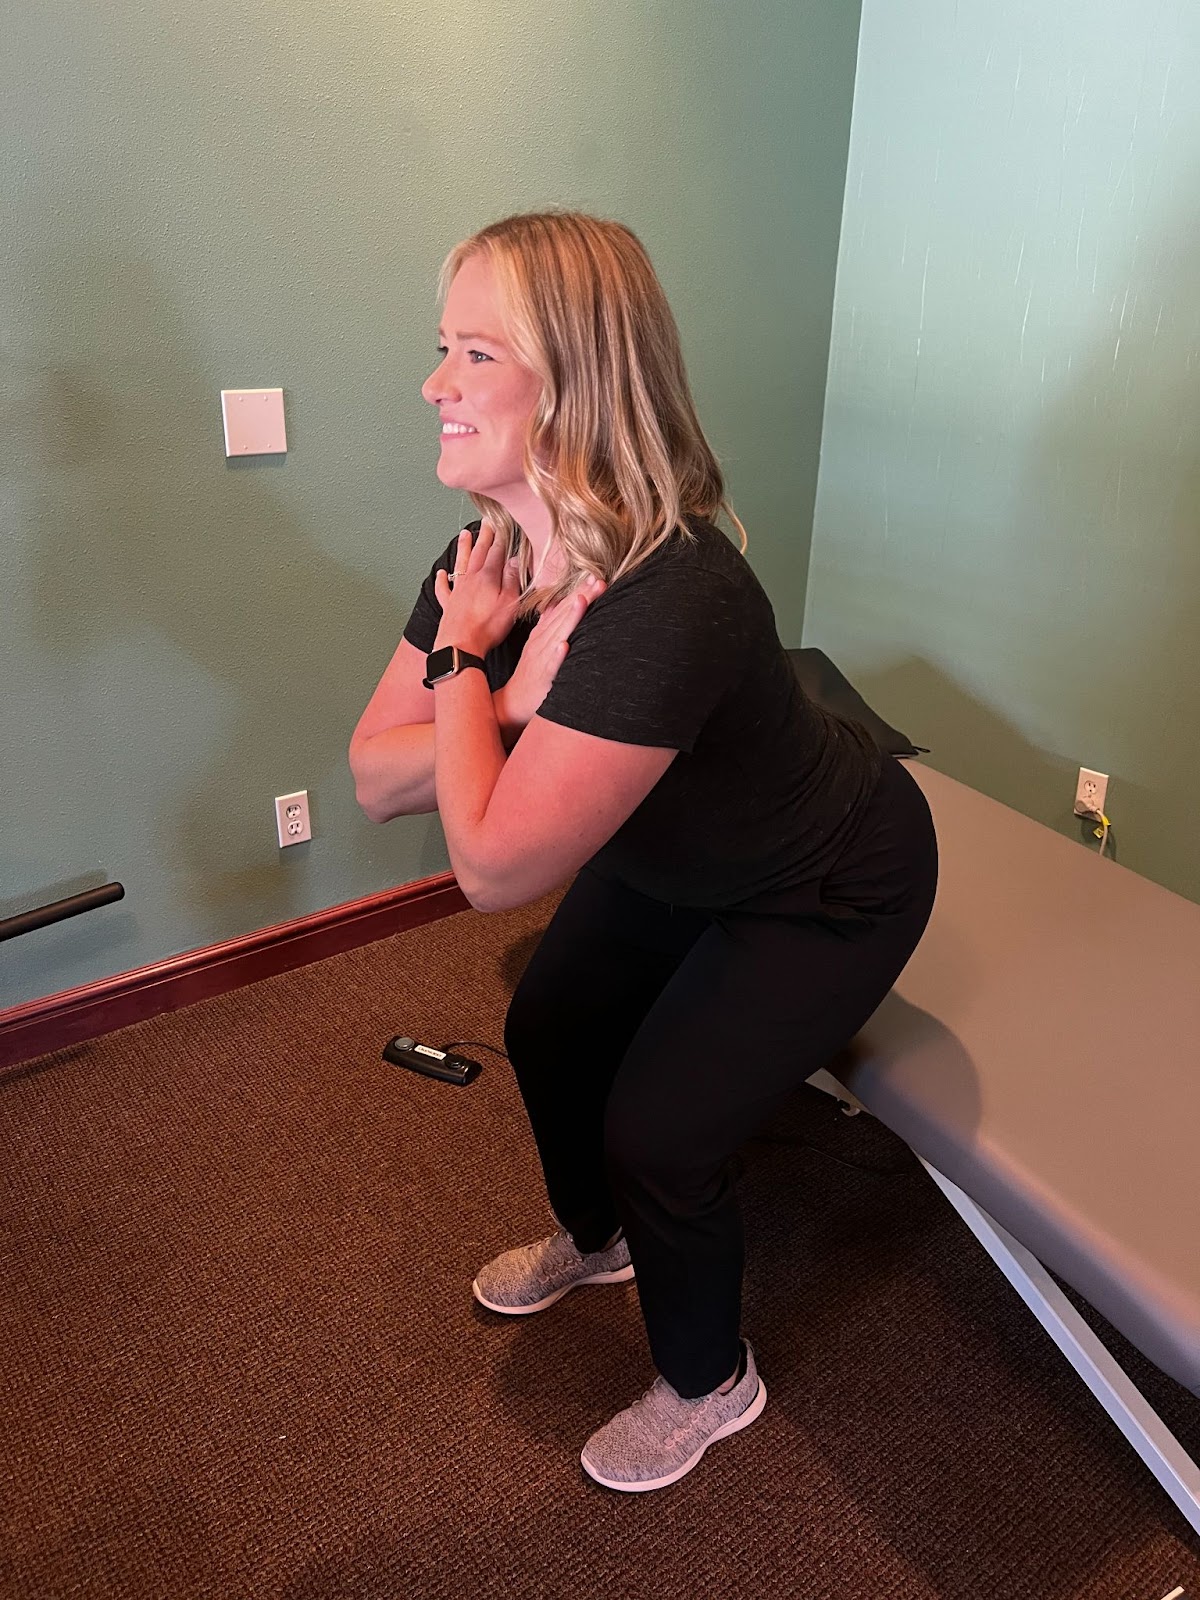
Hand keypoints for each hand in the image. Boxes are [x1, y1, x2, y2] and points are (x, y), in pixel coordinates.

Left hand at [433, 523, 521, 655]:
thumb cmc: (486, 628)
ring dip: (463, 549)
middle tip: (486, 523)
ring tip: (464, 535)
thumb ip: (512, 581)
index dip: (501, 539)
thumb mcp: (510, 604)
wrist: (460, 645)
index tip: (503, 526)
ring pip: (460, 564)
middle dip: (484, 537)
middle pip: (478, 553)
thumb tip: (514, 562)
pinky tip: (441, 573)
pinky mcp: (449, 605)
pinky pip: (443, 588)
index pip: (497, 553)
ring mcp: (458, 592)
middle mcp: (471, 580)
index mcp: (488, 578)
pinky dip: (442, 579)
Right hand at [496, 572, 605, 734]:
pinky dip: (557, 655)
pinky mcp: (543, 677)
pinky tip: (564, 645)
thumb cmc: (531, 673)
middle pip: (564, 615)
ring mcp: (542, 658)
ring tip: (581, 601)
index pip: (562, 607)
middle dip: (580, 597)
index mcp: (544, 633)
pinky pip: (550, 665)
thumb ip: (547, 624)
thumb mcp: (538, 644)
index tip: (593, 575)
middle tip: (596, 580)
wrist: (514, 702)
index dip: (577, 591)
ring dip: (569, 618)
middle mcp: (543, 641)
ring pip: (558, 634)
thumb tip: (554, 603)